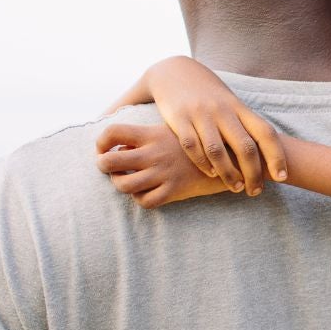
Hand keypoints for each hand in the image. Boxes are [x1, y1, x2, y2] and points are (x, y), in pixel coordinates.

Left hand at [96, 124, 230, 207]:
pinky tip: (144, 191)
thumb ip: (145, 134)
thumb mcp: (172, 128)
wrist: (229, 156)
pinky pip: (145, 201)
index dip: (101, 141)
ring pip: (123, 185)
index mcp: (152, 133)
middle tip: (107, 166)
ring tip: (125, 179)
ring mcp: (163, 173)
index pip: (112, 131)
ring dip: (119, 183)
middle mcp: (154, 153)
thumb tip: (119, 145)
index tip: (103, 147)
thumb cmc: (196, 140)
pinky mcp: (174, 190)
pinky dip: (139, 198)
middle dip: (103, 165)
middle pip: (109, 161)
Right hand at [141, 57, 286, 195]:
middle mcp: (223, 110)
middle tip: (254, 191)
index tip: (282, 178)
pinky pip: (192, 146)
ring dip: (228, 173)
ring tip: (235, 187)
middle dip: (253, 173)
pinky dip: (202, 163)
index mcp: (240, 108)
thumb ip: (247, 127)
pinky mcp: (179, 118)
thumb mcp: (231, 105)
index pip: (265, 133)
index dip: (277, 156)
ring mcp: (201, 114)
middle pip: (245, 147)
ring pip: (218, 151)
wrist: (175, 73)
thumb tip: (271, 155)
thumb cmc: (210, 96)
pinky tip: (210, 174)